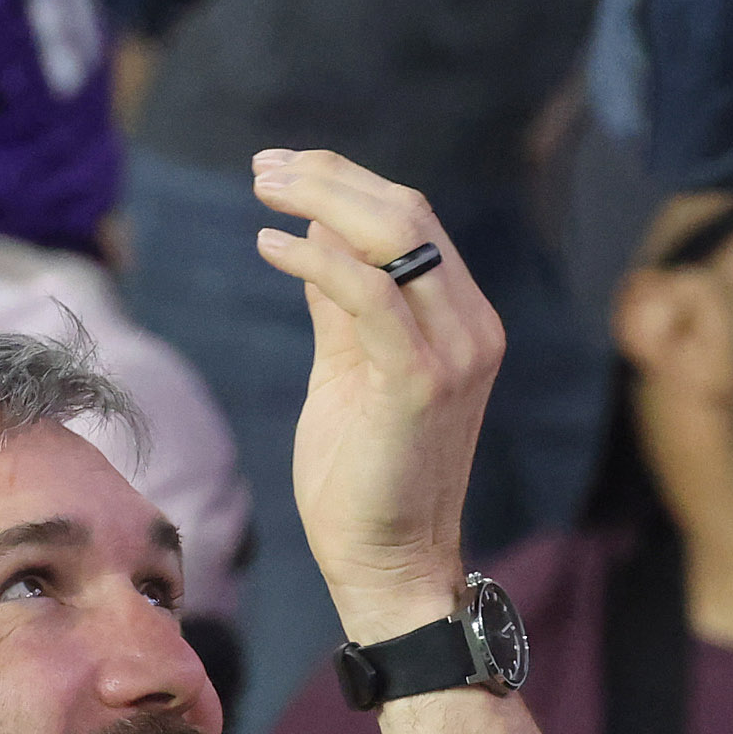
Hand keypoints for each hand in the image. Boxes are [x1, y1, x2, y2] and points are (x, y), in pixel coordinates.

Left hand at [248, 150, 502, 627]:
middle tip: (263, 166)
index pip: (413, 220)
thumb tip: (316, 233)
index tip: (284, 168)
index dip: (346, 181)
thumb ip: (340, 306)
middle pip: (407, 212)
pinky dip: (317, 261)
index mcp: (461, 321)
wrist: (388, 566)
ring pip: (396, 236)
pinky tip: (270, 246)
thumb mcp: (348, 371)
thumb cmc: (362, 480)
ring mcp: (454, 353)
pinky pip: (370, 294)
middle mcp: (471, 328)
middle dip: (329, 177)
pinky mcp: (421, 382)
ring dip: (320, 201)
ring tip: (262, 188)